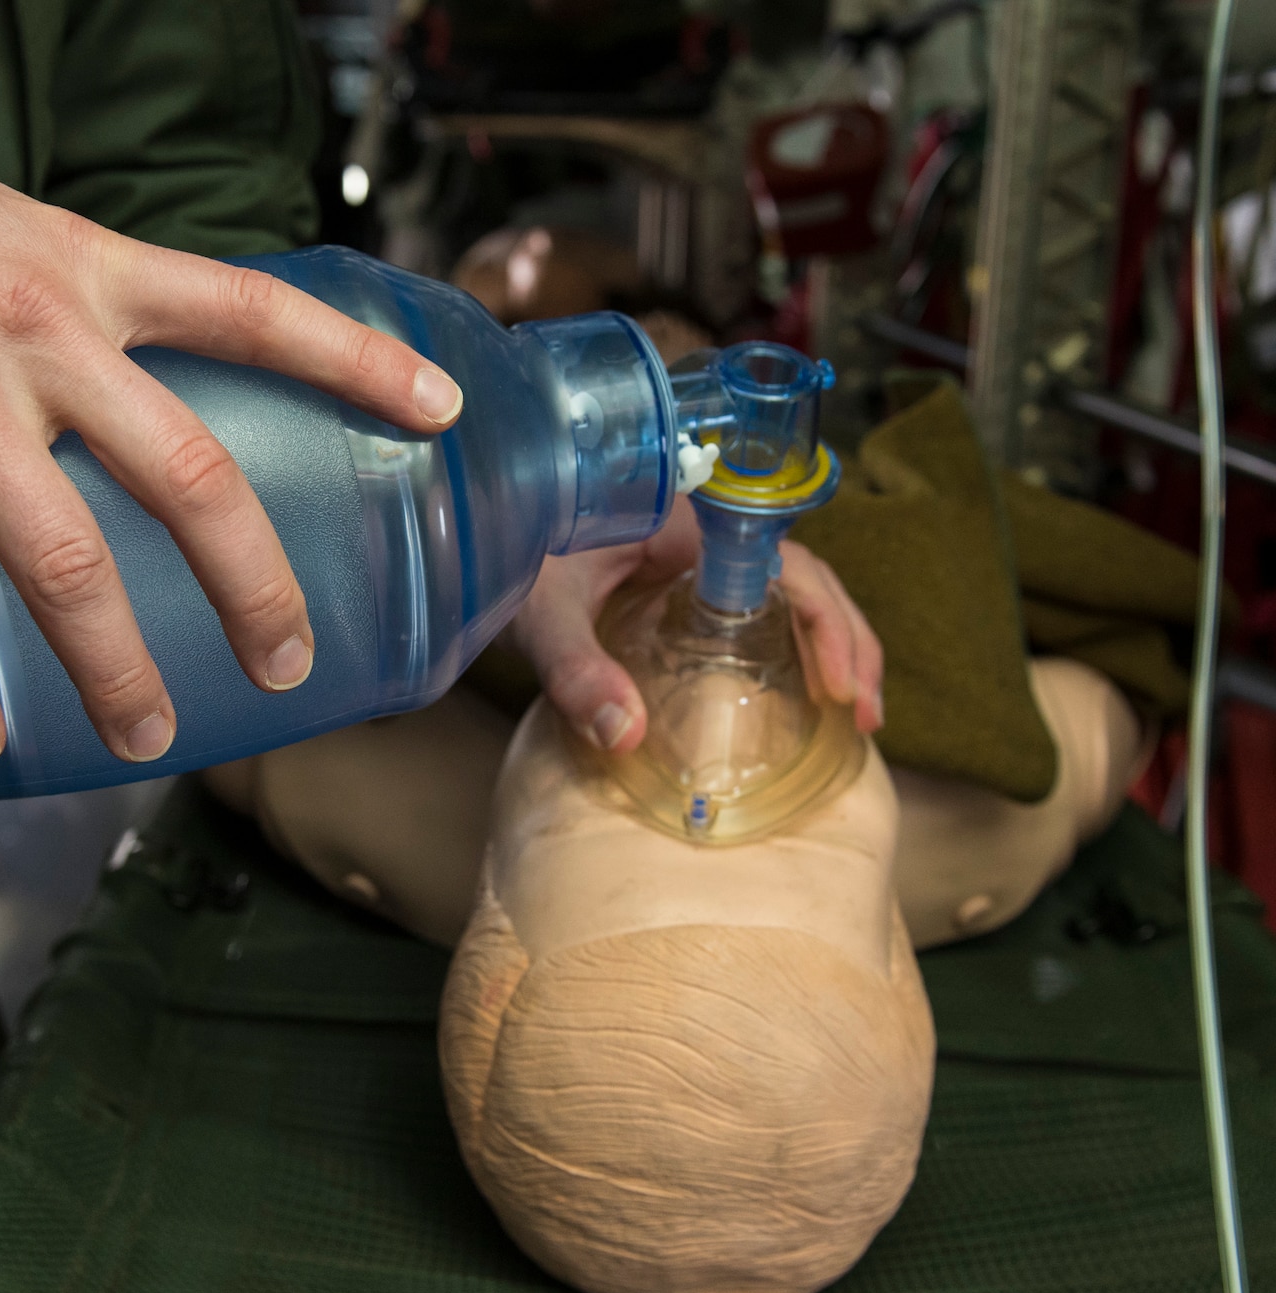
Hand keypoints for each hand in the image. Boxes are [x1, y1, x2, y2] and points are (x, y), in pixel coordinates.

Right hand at [0, 58, 462, 766]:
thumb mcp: (2, 228)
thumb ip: (75, 306)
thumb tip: (123, 394)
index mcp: (86, 270)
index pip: (252, 311)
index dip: (357, 364)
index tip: (438, 411)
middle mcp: (37, 332)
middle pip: (187, 475)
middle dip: (253, 585)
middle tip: (287, 662)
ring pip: (60, 558)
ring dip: (113, 665)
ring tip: (149, 733)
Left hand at [501, 497, 885, 751]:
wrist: (465, 514)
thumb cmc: (501, 550)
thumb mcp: (539, 613)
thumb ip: (575, 670)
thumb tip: (626, 738)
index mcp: (687, 522)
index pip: (787, 567)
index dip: (830, 625)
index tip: (845, 688)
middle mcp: (701, 529)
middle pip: (801, 577)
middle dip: (847, 641)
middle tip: (867, 716)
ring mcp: (690, 549)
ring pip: (782, 587)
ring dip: (824, 640)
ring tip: (851, 711)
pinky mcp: (671, 572)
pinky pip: (746, 598)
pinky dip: (783, 638)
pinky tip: (792, 684)